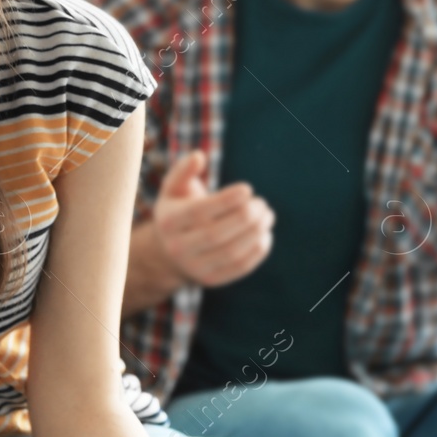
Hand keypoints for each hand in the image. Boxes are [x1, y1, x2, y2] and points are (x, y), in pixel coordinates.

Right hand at [151, 151, 272, 286]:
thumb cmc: (178, 210)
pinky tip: (265, 234)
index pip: (199, 212)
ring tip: (268, 215)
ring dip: (256, 233)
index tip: (247, 189)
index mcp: (169, 222)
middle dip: (246, 217)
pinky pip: (239, 268)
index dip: (226, 200)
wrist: (168, 253)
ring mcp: (195, 268)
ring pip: (231, 253)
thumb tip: (198, 156)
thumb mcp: (173, 188)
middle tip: (262, 203)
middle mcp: (178, 248)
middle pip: (216, 235)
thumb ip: (184, 170)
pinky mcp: (211, 280)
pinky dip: (258, 251)